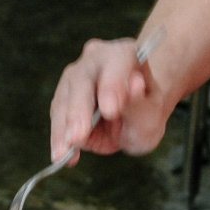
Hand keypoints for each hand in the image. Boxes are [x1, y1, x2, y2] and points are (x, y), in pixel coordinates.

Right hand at [49, 36, 169, 163]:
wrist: (132, 117)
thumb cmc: (144, 112)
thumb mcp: (152, 114)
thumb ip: (141, 103)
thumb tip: (134, 86)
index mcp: (124, 54)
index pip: (117, 61)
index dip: (112, 84)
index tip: (110, 110)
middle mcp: (95, 60)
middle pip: (82, 80)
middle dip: (79, 111)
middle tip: (78, 136)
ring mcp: (75, 77)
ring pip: (64, 100)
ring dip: (63, 128)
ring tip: (64, 153)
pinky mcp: (62, 98)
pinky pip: (57, 117)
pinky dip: (58, 138)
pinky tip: (62, 155)